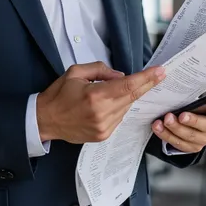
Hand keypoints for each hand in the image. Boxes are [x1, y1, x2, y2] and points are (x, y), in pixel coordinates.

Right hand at [37, 62, 165, 143]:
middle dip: (145, 85)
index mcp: (95, 95)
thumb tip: (121, 76)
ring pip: (126, 107)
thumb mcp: (75, 72)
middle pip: (132, 97)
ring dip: (127, 97)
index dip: (146, 78)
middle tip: (159, 75)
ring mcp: (103, 127)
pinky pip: (119, 118)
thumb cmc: (58, 94)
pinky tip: (107, 103)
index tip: (160, 72)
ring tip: (112, 91)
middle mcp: (102, 113)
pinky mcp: (103, 135)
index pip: (128, 85)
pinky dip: (118, 108)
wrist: (45, 120)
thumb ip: (100, 70)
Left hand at [151, 104, 205, 153]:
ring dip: (169, 131)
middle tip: (168, 117)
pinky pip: (175, 144)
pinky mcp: (188, 148)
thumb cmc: (204, 110)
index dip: (195, 120)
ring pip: (182, 139)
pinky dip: (164, 135)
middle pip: (192, 133)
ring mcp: (197, 144)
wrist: (199, 120)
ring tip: (159, 122)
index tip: (182, 115)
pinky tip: (157, 127)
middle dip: (178, 125)